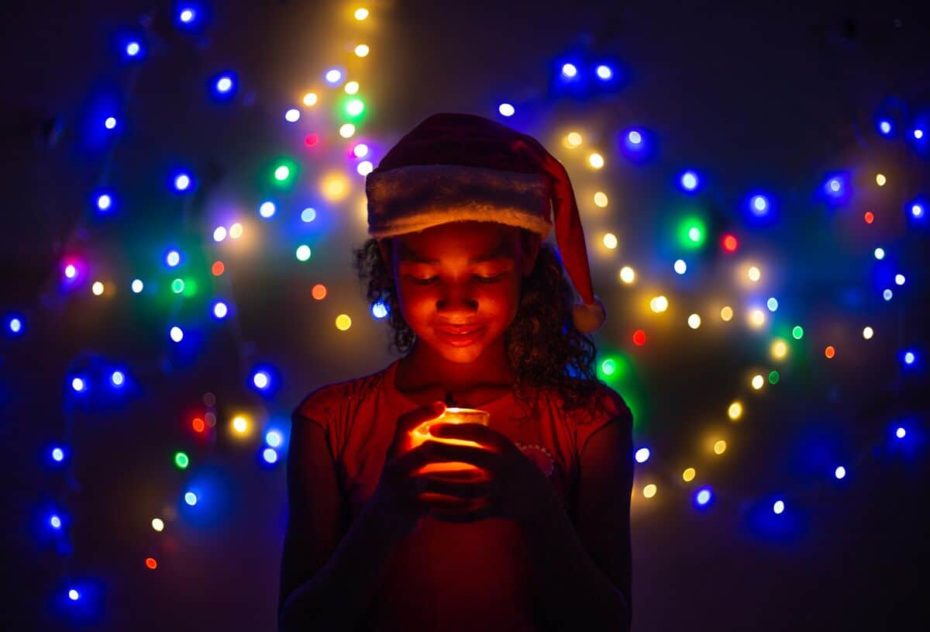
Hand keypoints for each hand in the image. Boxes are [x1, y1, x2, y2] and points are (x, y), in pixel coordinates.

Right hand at [367, 402, 488, 533]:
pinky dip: (452, 502)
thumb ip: (421, 446)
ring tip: (479, 471)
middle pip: (422, 451)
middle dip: (450, 447)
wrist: (381, 520)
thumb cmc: (401, 484)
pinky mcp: (407, 507)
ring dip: (457, 475)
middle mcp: (394, 465)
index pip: (404, 424)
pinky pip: (434, 503)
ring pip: (431, 479)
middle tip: (473, 444)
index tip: (442, 405)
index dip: (422, 413)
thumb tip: (453, 427)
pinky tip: (471, 500)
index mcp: (395, 450)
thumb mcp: (403, 461)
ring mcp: (399, 487)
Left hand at [421, 422, 557, 525]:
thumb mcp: (502, 448)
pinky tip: (431, 512)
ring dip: (442, 486)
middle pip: (473, 457)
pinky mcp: (498, 510)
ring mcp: (502, 489)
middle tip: (422, 448)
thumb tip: (446, 417)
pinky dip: (451, 514)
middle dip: (446, 451)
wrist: (538, 498)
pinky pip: (471, 514)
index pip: (479, 433)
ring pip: (468, 489)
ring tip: (419, 482)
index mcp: (505, 447)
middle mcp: (504, 466)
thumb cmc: (509, 466)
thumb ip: (480, 437)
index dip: (455, 430)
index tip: (432, 427)